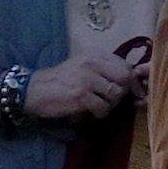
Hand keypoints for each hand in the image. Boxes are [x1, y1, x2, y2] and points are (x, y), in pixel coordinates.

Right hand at [20, 43, 137, 122]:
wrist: (33, 90)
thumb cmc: (60, 80)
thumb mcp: (83, 67)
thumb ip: (104, 70)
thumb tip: (132, 80)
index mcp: (94, 55)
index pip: (125, 64)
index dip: (133, 79)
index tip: (133, 90)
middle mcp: (92, 63)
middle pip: (125, 77)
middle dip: (125, 92)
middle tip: (115, 100)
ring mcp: (87, 79)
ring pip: (116, 94)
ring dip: (111, 104)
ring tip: (99, 106)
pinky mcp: (81, 95)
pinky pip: (103, 107)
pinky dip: (100, 113)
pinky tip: (91, 112)